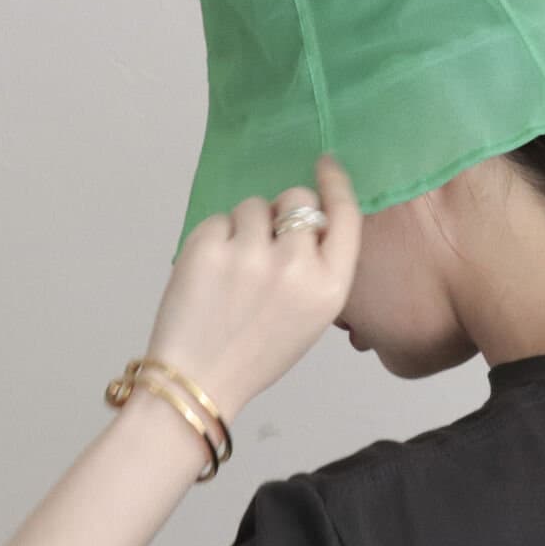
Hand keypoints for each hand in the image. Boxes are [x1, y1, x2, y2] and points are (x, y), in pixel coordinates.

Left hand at [140, 155, 362, 423]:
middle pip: (297, 199)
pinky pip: (220, 220)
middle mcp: (296, 266)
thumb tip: (309, 217)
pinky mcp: (209, 248)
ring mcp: (250, 254)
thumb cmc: (257, 353)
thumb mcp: (311, 319)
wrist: (200, 381)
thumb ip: (318, 267)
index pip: (344, 216)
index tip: (326, 164)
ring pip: (254, 206)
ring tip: (234, 271)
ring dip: (245, 227)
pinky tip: (211, 276)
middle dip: (283, 211)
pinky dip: (215, 240)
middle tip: (265, 244)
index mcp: (330, 288)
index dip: (335, 184)